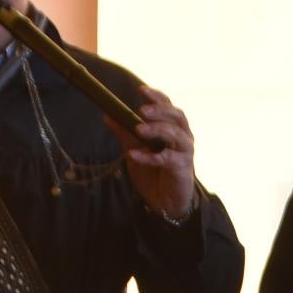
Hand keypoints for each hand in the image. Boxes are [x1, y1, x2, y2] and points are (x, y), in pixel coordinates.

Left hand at [112, 85, 198, 220]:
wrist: (163, 202)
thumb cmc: (153, 172)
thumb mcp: (134, 150)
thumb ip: (125, 134)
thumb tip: (108, 116)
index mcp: (173, 128)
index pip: (168, 107)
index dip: (157, 97)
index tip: (141, 90)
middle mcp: (183, 137)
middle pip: (177, 116)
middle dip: (160, 110)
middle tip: (142, 110)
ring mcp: (185, 152)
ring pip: (177, 134)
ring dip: (157, 129)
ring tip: (139, 128)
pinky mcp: (182, 168)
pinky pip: (167, 159)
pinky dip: (149, 156)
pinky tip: (134, 155)